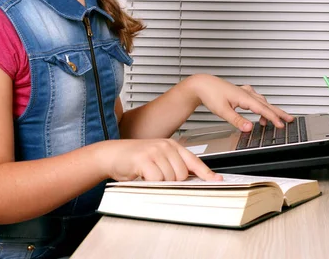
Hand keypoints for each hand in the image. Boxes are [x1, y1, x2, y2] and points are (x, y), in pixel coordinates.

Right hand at [99, 138, 222, 181]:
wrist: (111, 154)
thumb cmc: (134, 159)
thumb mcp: (157, 159)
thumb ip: (173, 166)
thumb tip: (189, 179)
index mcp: (171, 145)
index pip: (194, 160)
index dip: (206, 173)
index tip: (217, 180)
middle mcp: (165, 146)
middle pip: (182, 174)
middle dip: (173, 182)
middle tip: (159, 180)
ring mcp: (155, 151)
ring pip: (170, 178)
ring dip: (159, 183)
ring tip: (148, 176)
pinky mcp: (144, 159)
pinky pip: (156, 179)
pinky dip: (151, 183)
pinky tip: (143, 176)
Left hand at [186, 74, 293, 130]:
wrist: (201, 84)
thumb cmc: (210, 94)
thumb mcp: (223, 110)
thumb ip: (237, 120)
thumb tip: (249, 128)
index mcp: (244, 97)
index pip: (263, 109)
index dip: (274, 118)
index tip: (282, 125)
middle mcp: (246, 93)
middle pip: (266, 104)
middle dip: (278, 112)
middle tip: (289, 119)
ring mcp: (243, 91)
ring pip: (261, 100)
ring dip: (269, 109)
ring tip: (274, 119)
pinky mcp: (239, 92)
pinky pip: (254, 98)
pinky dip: (260, 104)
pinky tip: (258, 106)